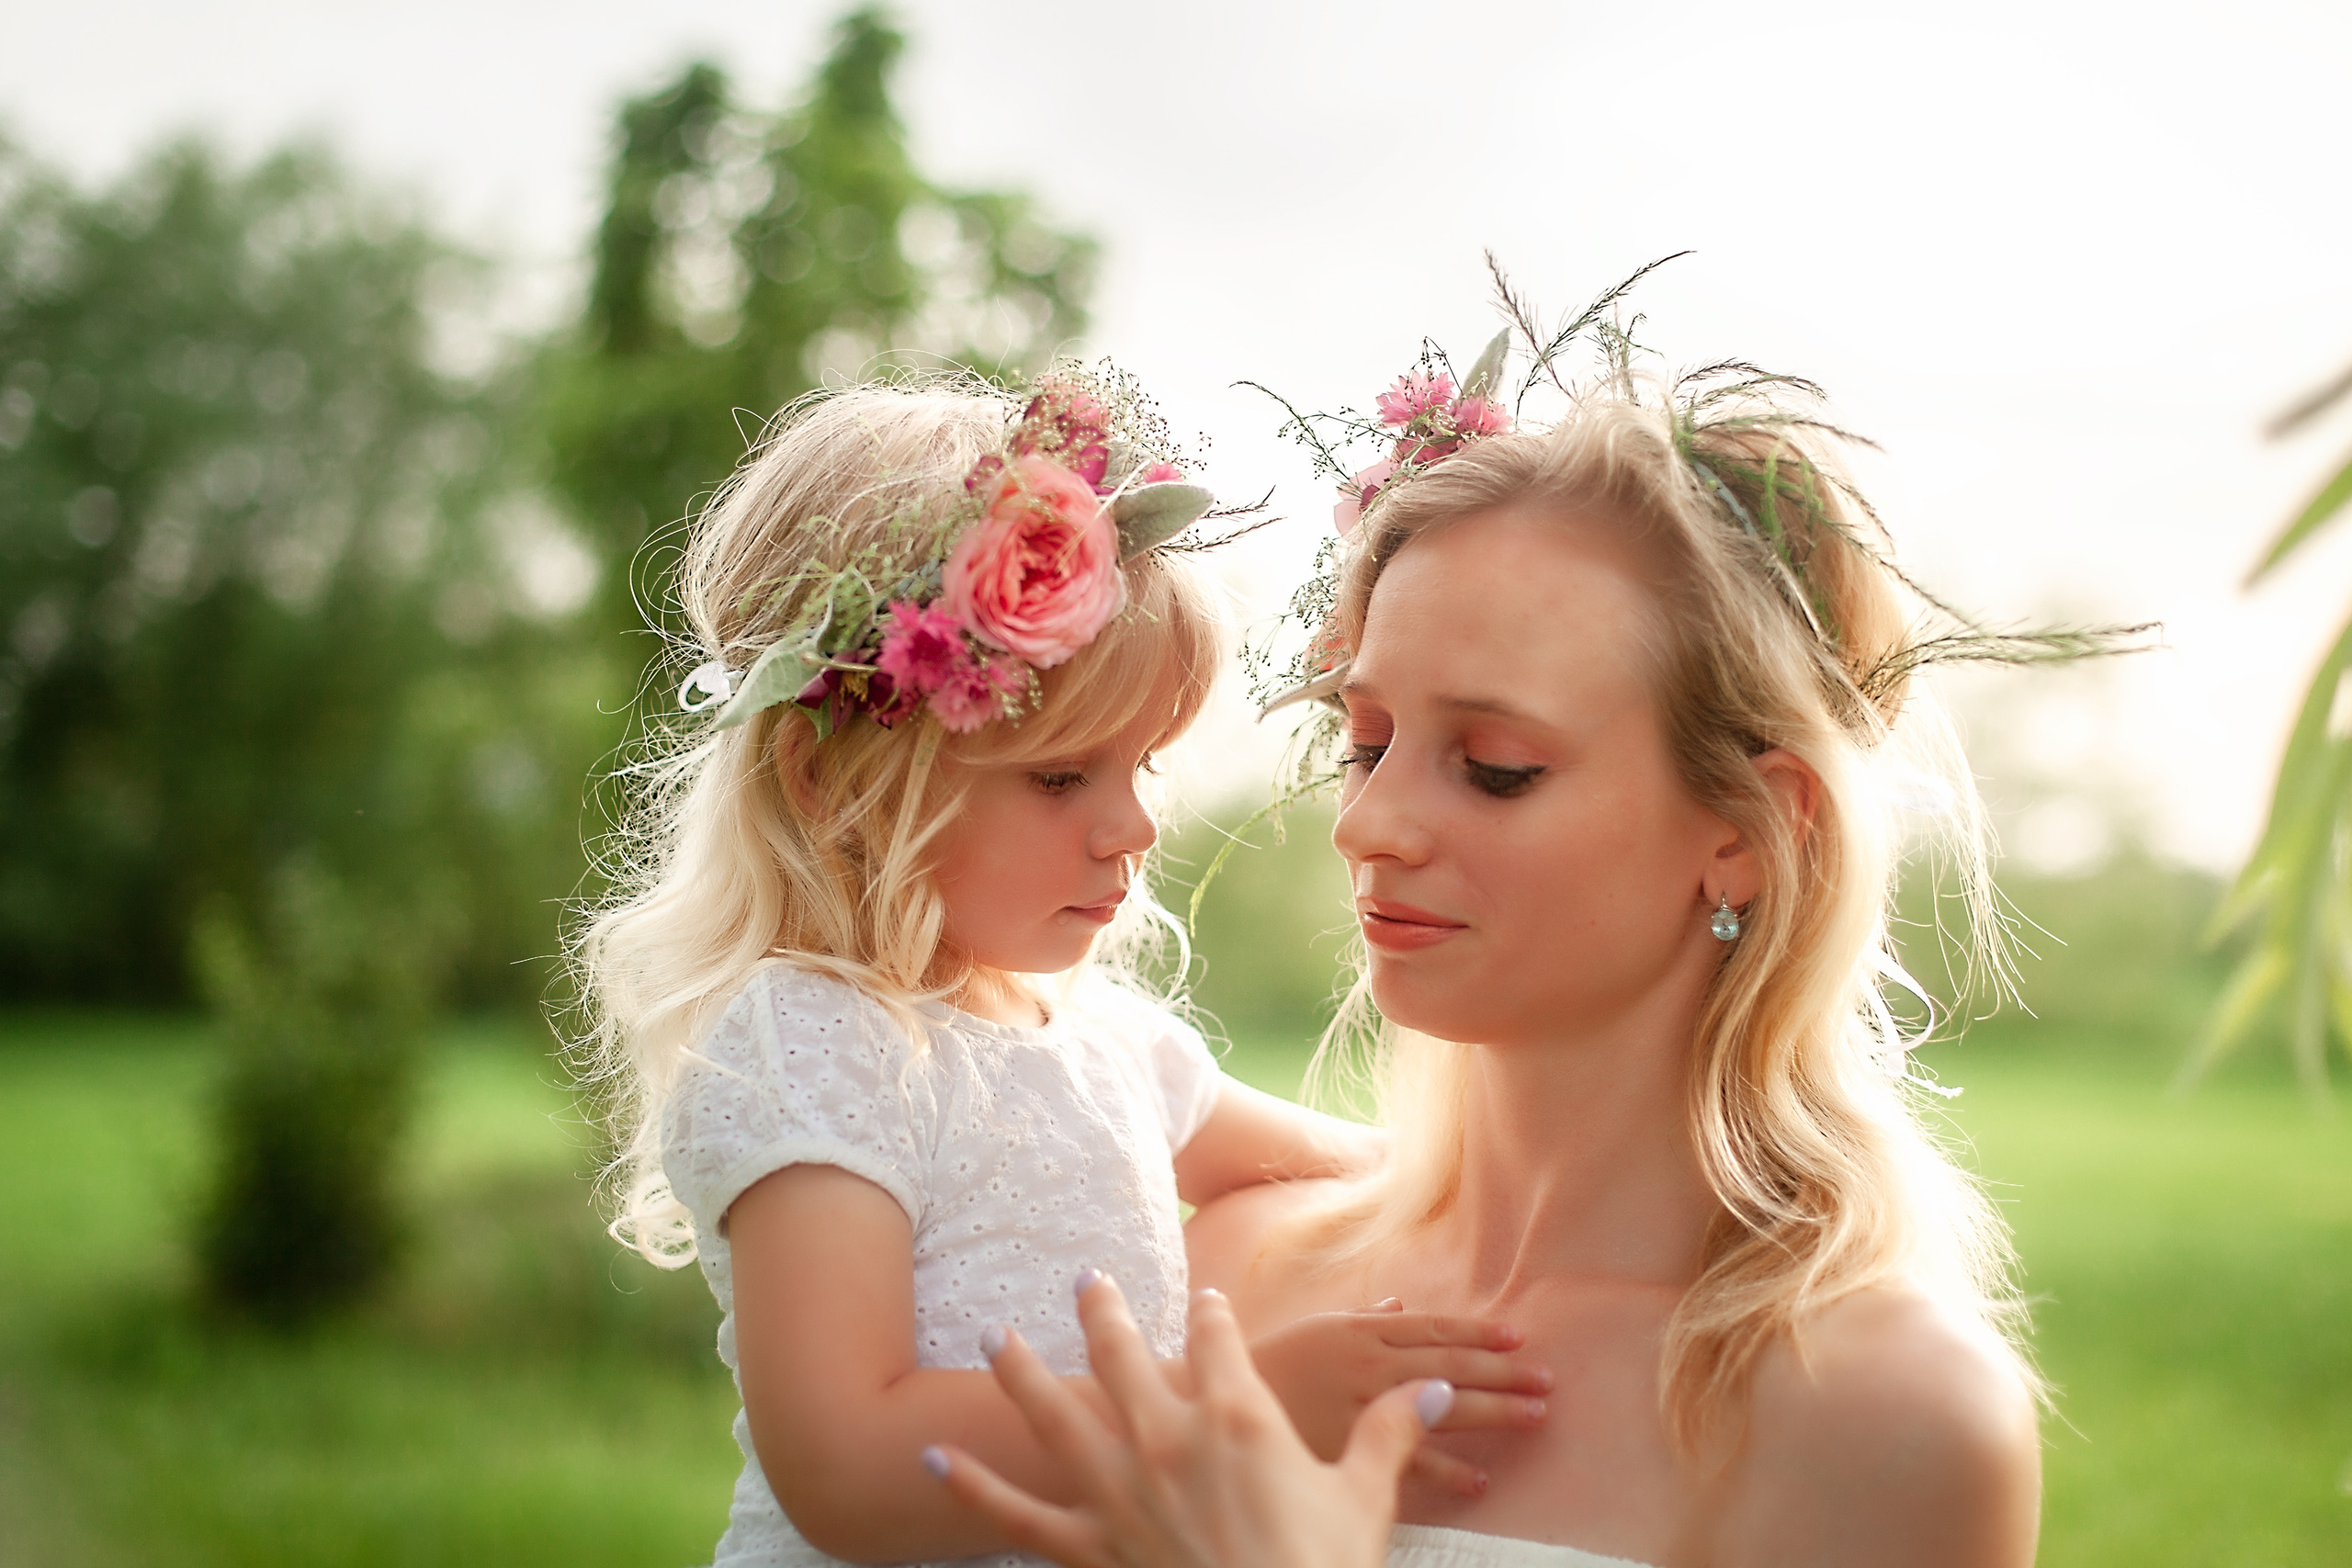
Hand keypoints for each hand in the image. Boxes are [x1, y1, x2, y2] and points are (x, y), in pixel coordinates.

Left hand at [926, 1274, 1447, 1567]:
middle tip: (1083, 1277)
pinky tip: (935, 1457)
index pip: (1219, 1341)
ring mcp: (1119, 1492)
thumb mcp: (1365, 1500)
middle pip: (1124, 1355)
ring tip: (995, 1335)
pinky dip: (972, 1486)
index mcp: (1237, 1417)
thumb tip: (1431, 1391)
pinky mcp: (1087, 1549)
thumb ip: (1391, 1436)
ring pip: (1057, 1416)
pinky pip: (1017, 1515)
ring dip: (1021, 1372)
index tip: (1205, 1297)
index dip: (1212, 1315)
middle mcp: (1167, 1440)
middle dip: (1101, 1311)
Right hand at [1249, 1297, 1548, 1496]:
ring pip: (1440, 1408)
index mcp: (1361, 1331)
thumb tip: (1404, 1306)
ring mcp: (1362, 1406)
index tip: (1518, 1338)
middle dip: (1502, 1373)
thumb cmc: (1272, 1363)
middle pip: (1449, 1365)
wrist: (1214, 1399)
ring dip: (1492, 1413)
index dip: (1478, 1333)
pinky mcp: (1350, 1448)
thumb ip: (1366, 1318)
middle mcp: (1368, 1364)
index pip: (1433, 1328)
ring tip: (1534, 1417)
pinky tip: (1480, 1482)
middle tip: (1546, 1381)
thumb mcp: (1319, 1327)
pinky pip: (1408, 1463)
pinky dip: (1448, 1473)